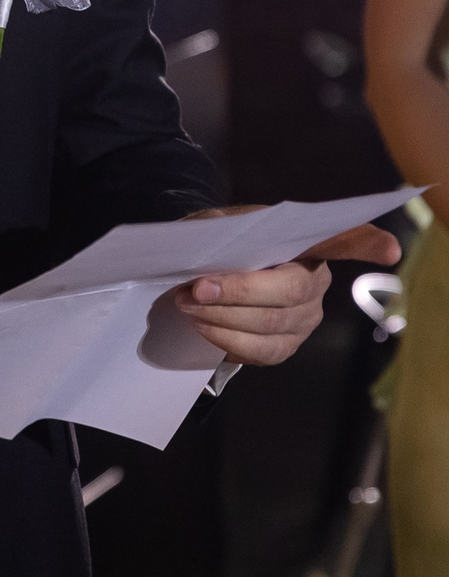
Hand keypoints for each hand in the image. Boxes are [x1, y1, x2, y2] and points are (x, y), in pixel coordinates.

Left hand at [170, 219, 400, 366]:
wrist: (204, 269)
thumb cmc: (219, 240)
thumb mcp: (217, 223)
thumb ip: (220, 233)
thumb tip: (208, 256)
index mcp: (307, 242)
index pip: (345, 240)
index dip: (367, 244)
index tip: (389, 249)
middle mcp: (316, 282)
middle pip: (289, 293)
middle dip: (239, 292)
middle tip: (197, 289)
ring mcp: (305, 318)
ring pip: (271, 327)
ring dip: (223, 319)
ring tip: (188, 305)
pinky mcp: (286, 345)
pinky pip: (260, 352)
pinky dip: (225, 340)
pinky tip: (202, 325)